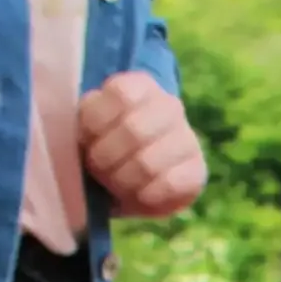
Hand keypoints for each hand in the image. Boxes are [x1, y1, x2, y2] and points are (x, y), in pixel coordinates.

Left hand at [77, 70, 207, 218]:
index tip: (85, 139)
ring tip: (114, 184)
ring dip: (121, 180)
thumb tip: (83, 133)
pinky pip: (168, 185)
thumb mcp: (87, 127)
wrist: (128, 183)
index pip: (121, 94)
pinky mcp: (196, 172)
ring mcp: (187, 139)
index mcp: (141, 86)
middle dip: (106, 157)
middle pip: (134, 130)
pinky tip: (138, 195)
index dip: (97, 122)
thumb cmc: (102, 149)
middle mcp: (169, 106)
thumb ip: (86, 119)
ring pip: (148, 163)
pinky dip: (145, 195)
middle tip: (97, 169)